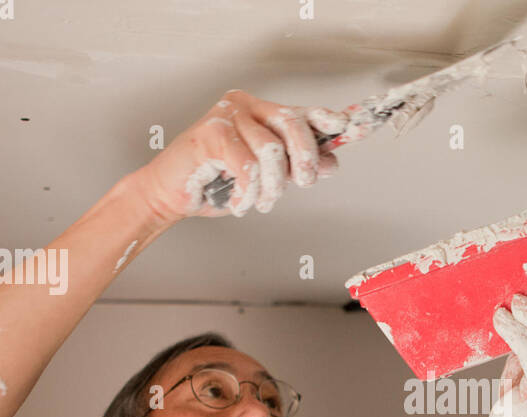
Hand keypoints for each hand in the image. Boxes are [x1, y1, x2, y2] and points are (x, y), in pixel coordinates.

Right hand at [129, 90, 347, 224]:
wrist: (171, 194)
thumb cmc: (219, 183)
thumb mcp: (268, 179)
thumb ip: (297, 167)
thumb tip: (332, 163)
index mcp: (264, 112)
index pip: (303, 112)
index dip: (329, 120)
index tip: (355, 125)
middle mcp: (247, 105)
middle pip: (293, 126)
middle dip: (304, 160)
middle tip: (301, 184)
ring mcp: (227, 115)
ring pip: (271, 151)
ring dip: (270, 187)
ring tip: (259, 201)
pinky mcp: (210, 132)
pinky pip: (247, 166)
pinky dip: (247, 193)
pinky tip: (240, 202)